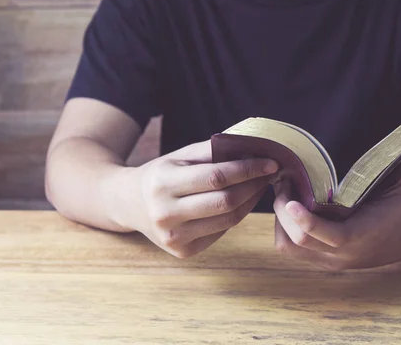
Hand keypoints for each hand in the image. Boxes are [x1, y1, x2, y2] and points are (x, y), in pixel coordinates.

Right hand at [126, 140, 277, 258]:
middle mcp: (166, 213)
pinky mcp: (183, 251)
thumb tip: (252, 148)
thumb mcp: (179, 156)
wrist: (129, 203)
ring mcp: (174, 237)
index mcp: (163, 183)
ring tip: (259, 185)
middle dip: (254, 185)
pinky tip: (242, 202)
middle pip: (225, 201)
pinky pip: (221, 231)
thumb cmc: (161, 174)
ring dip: (250, 201)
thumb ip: (212, 151)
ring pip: (227, 219)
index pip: (216, 177)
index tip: (271, 162)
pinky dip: (236, 215)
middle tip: (269, 174)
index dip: (248, 170)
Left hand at [272, 135, 400, 270]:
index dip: (307, 221)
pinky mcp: (320, 261)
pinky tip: (287, 207)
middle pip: (299, 240)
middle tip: (283, 181)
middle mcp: (343, 254)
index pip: (330, 236)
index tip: (290, 200)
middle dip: (284, 210)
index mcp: (364, 235)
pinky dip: (283, 229)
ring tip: (282, 192)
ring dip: (280, 220)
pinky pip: (290, 249)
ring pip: (288, 246)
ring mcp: (330, 261)